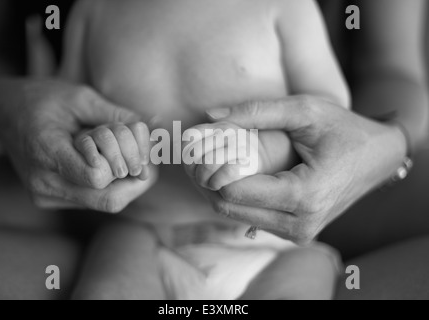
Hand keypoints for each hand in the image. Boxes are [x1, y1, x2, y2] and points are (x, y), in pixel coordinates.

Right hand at [0, 78, 156, 211]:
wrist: (4, 112)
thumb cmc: (41, 98)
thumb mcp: (81, 97)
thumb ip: (118, 116)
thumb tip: (155, 125)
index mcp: (47, 152)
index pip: (98, 176)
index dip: (123, 162)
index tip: (130, 143)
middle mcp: (45, 184)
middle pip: (109, 200)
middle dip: (135, 180)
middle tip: (143, 158)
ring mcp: (47, 195)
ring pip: (105, 203)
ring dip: (124, 182)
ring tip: (119, 156)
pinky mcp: (51, 199)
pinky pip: (93, 200)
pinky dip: (109, 184)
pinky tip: (105, 163)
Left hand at [200, 96, 406, 243]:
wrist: (379, 158)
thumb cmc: (344, 130)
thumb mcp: (303, 111)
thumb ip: (255, 112)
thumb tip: (209, 116)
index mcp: (304, 196)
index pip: (234, 191)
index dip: (213, 168)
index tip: (204, 145)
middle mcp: (300, 224)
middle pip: (229, 207)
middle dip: (211, 179)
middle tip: (203, 152)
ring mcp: (298, 233)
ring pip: (236, 215)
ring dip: (222, 190)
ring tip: (220, 160)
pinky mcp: (295, 233)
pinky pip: (252, 218)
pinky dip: (239, 198)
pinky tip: (238, 174)